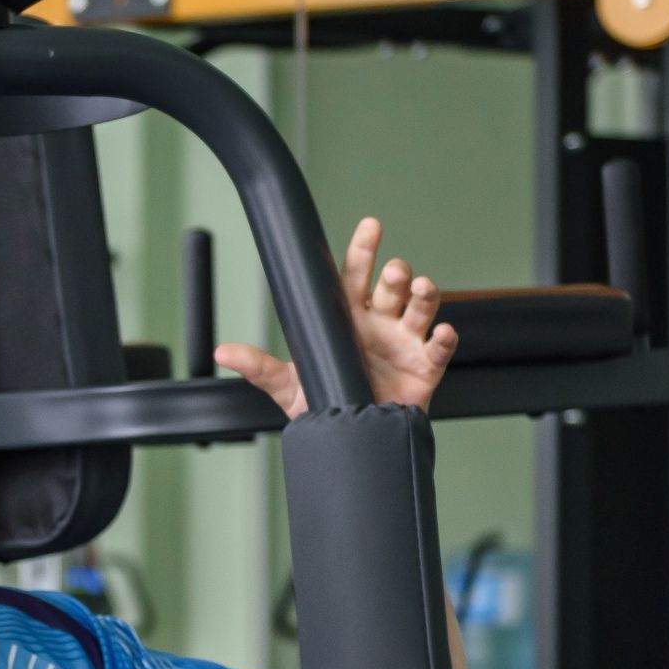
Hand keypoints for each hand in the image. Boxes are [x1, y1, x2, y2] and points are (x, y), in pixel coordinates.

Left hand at [213, 216, 458, 415]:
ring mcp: (404, 343)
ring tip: (421, 288)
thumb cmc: (326, 405)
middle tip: (394, 270)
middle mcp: (379, 324)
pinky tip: (444, 332)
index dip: (362, 251)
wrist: (354, 442)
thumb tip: (222, 353)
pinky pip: (440, 349)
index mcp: (348, 319)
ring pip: (420, 309)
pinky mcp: (425, 368)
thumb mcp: (289, 387)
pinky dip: (445, 339)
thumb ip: (259, 367)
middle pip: (391, 288)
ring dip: (424, 295)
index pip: (353, 278)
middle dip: (395, 275)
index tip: (370, 227)